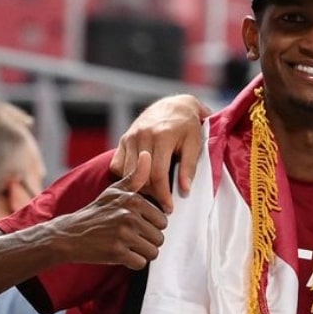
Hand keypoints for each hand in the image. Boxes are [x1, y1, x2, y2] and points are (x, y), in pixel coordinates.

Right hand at [58, 150, 167, 269]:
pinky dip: (133, 262)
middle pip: (159, 237)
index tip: (137, 226)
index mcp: (133, 200)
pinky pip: (141, 263)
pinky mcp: (116, 252)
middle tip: (132, 238)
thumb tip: (147, 155)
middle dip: (148, 241)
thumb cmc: (96, 212)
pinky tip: (122, 255)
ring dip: (142, 253)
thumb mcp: (115, 191)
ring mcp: (123, 234)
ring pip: (153, 251)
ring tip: (128, 246)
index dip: (151, 226)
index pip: (163, 220)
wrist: (69, 235)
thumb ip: (136, 176)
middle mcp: (129, 215)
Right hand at [110, 94, 209, 212]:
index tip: (169, 208)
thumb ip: (189, 166)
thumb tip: (185, 190)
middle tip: (161, 205)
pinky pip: (118, 165)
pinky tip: (139, 181)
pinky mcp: (123, 139)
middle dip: (151, 194)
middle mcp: (143, 135)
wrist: (173, 105)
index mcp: (162, 135)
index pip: (159, 173)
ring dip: (139, 187)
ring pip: (128, 172)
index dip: (163, 194)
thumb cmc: (188, 125)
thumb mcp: (195, 142)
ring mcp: (130, 137)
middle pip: (141, 175)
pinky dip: (126, 177)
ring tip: (153, 195)